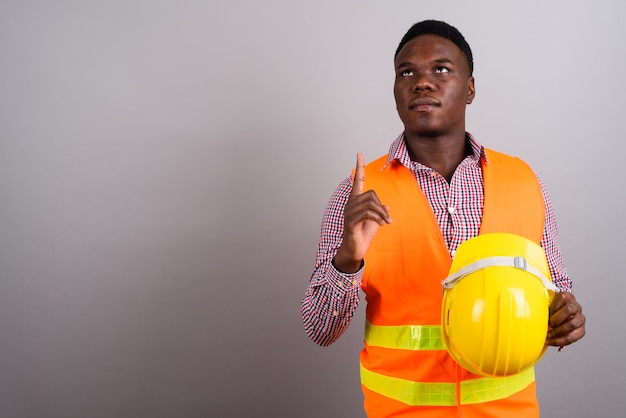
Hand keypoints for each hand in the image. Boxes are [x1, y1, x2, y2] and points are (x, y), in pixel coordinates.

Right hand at [333, 153, 391, 272]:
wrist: (354, 251)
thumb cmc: (362, 236)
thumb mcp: (375, 222)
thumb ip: (379, 212)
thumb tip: (386, 206)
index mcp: (355, 202)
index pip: (357, 181)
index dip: (359, 168)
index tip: (359, 154)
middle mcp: (350, 205)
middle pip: (371, 194)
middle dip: (381, 205)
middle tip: (387, 218)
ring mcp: (349, 213)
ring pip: (370, 203)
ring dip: (382, 213)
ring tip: (385, 222)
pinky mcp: (351, 222)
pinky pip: (367, 213)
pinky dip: (378, 218)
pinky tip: (382, 224)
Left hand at [546, 291, 585, 347]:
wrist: (558, 318)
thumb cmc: (551, 311)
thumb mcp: (546, 304)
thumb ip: (541, 304)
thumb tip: (530, 307)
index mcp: (567, 297)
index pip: (562, 297)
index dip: (554, 305)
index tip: (548, 312)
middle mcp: (576, 306)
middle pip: (569, 310)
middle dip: (556, 319)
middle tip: (548, 325)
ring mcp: (580, 318)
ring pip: (572, 324)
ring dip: (559, 331)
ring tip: (549, 335)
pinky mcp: (581, 330)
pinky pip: (574, 336)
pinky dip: (562, 340)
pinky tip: (553, 341)